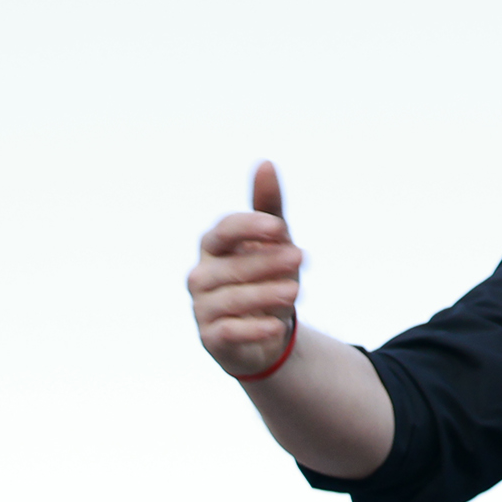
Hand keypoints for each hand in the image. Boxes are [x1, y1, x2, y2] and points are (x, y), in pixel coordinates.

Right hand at [188, 162, 302, 380]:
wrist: (265, 331)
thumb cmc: (267, 277)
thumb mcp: (274, 243)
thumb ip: (269, 208)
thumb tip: (266, 164)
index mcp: (213, 246)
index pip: (224, 231)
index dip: (250, 228)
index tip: (281, 228)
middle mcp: (201, 276)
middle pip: (231, 266)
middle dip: (267, 262)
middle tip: (300, 258)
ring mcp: (202, 307)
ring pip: (231, 298)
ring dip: (264, 293)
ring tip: (295, 291)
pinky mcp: (210, 337)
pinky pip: (229, 331)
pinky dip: (253, 329)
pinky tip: (277, 325)